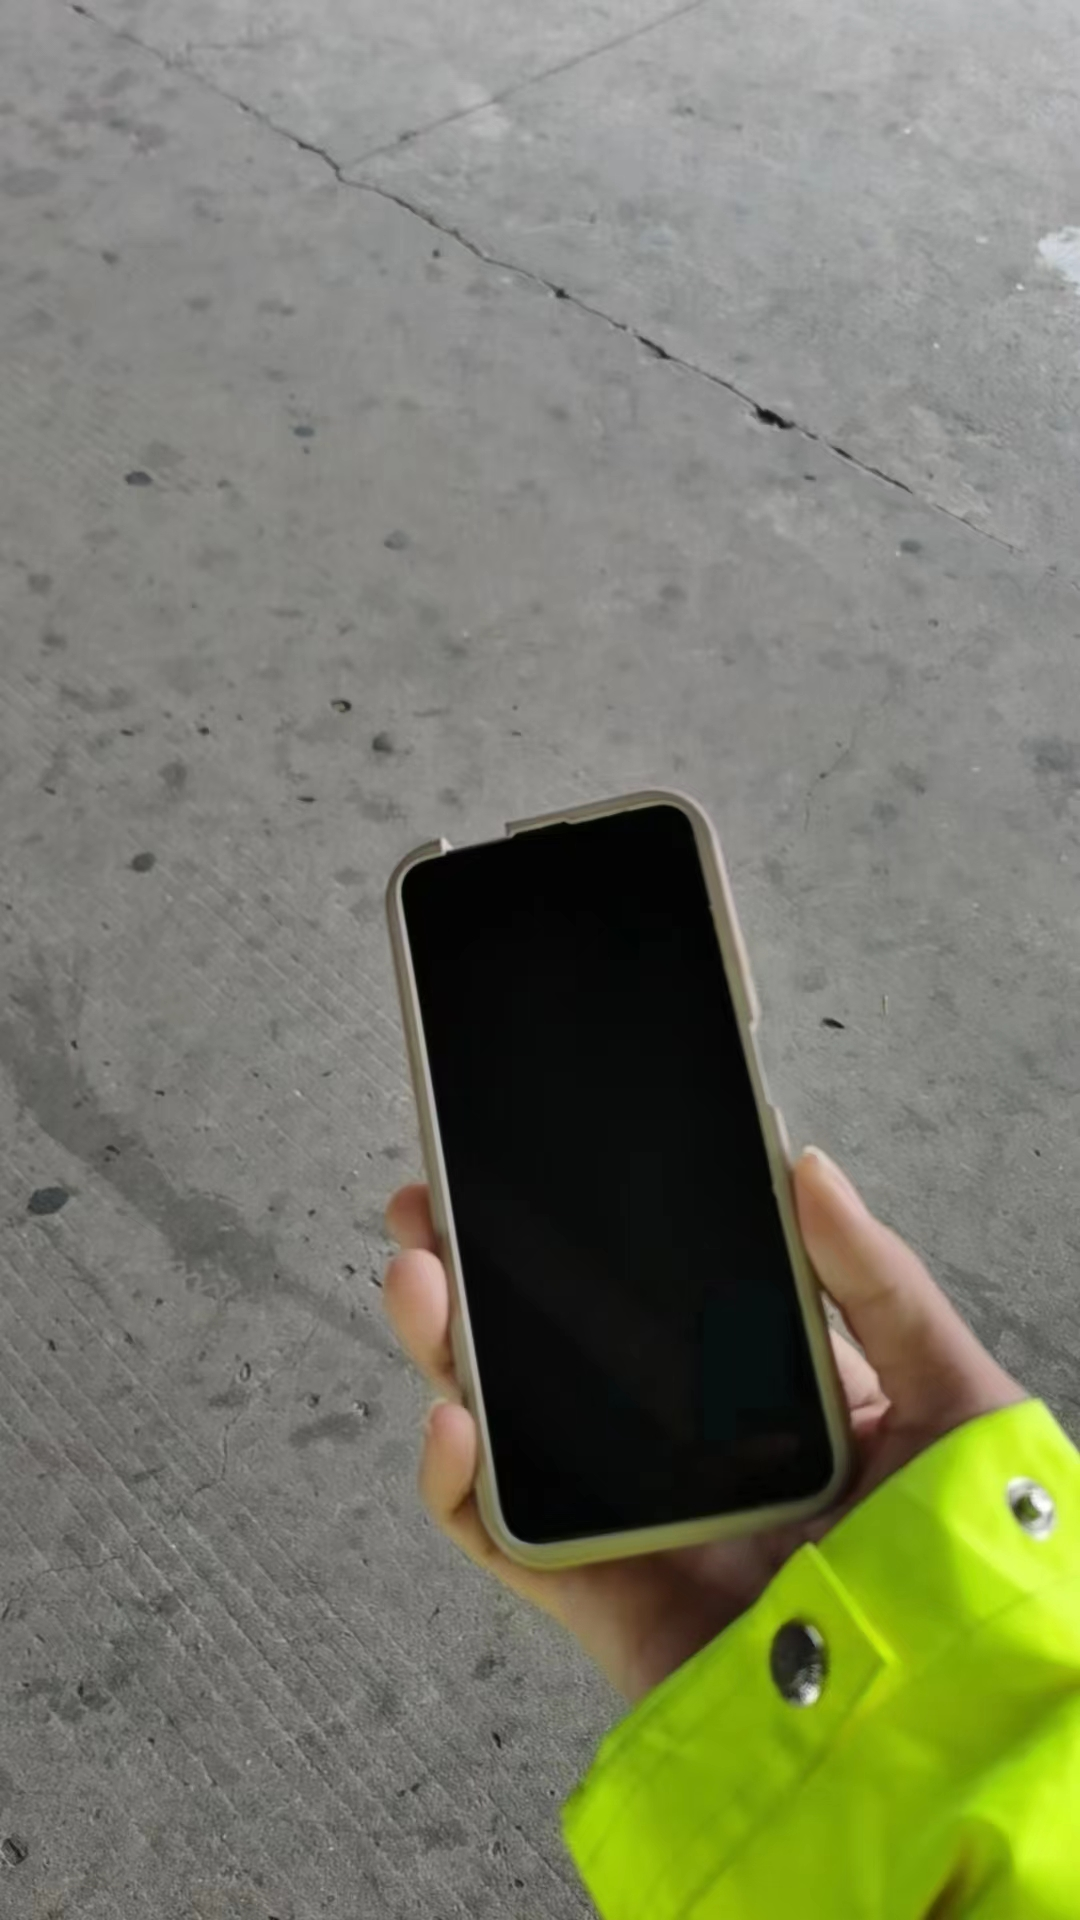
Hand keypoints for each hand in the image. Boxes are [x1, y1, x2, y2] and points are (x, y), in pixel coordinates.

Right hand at [383, 1150, 1022, 1701]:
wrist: (948, 1713)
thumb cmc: (972, 1562)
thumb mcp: (952, 1394)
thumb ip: (879, 1282)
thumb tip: (804, 1166)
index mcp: (760, 1395)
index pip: (647, 1296)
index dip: (578, 1233)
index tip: (527, 1168)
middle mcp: (683, 1452)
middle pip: (552, 1353)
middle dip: (477, 1277)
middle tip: (430, 1212)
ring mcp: (635, 1524)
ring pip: (508, 1430)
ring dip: (446, 1354)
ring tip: (418, 1281)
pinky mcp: (603, 1600)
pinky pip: (504, 1539)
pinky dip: (454, 1485)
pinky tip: (452, 1422)